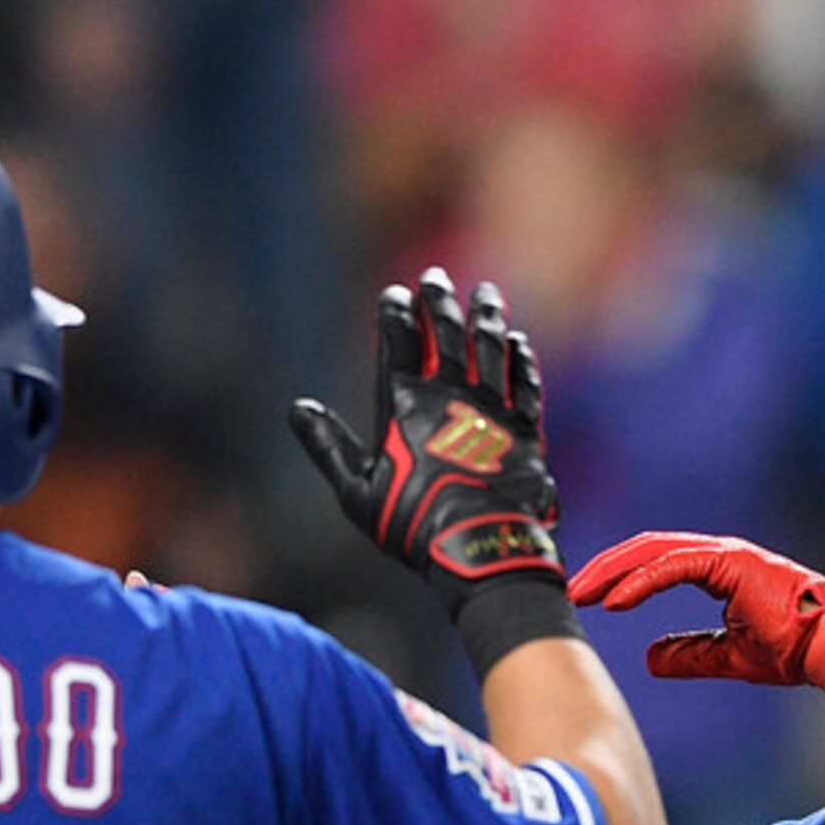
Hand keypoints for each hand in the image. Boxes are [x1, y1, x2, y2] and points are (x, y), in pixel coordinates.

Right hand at [290, 266, 563, 600]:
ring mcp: (491, 407)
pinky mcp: (525, 426)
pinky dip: (520, 358)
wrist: (481, 545)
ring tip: (486, 293)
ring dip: (486, 316)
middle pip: (445, 332)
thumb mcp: (357, 493)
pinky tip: (518, 343)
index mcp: (404, 404)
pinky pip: (523, 381)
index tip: (394, 293)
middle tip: (435, 278)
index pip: (397, 341)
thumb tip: (298, 409)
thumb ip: (329, 447)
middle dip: (439, 301)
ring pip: (490, 347)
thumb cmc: (413, 524)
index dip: (395, 312)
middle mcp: (450, 394)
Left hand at [570, 532, 824, 695]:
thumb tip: (650, 658)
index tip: (587, 599)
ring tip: (582, 593)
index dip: (618, 578)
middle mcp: (718, 554)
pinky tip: (614, 601)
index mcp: (717, 569)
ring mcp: (725, 554)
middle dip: (604, 569)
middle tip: (571, 592)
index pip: (654, 563)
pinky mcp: (731, 564)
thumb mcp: (726, 656)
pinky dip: (641, 582)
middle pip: (646, 550)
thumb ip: (689, 654)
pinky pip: (674, 567)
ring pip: (654, 551)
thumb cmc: (791, 650)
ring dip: (613, 572)